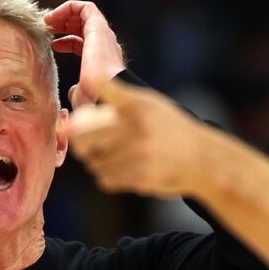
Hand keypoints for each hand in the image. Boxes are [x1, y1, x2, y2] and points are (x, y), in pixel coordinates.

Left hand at [45, 0, 125, 108]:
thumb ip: (76, 92)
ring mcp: (103, 34)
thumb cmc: (93, 98)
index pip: (82, 43)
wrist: (103, 92)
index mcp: (100, 59)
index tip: (51, 45)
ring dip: (63, 14)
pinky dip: (68, 8)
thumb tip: (72, 92)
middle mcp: (103, 44)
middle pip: (82, 26)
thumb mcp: (80, 96)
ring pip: (83, 14)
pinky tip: (53, 17)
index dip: (65, 42)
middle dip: (62, 24)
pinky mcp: (98, 26)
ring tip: (47, 21)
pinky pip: (85, 7)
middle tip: (45, 28)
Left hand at [67, 78, 215, 198]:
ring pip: (94, 162)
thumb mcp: (148, 102)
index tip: (69, 122)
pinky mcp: (140, 177)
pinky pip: (106, 179)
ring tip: (110, 157)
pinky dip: (108, 176)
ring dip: (96, 162)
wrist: (200, 158)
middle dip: (79, 144)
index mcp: (137, 104)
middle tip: (85, 146)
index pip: (103, 93)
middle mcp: (136, 127)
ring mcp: (139, 153)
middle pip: (84, 137)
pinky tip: (121, 169)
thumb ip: (116, 96)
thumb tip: (76, 90)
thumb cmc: (168, 127)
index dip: (80, 106)